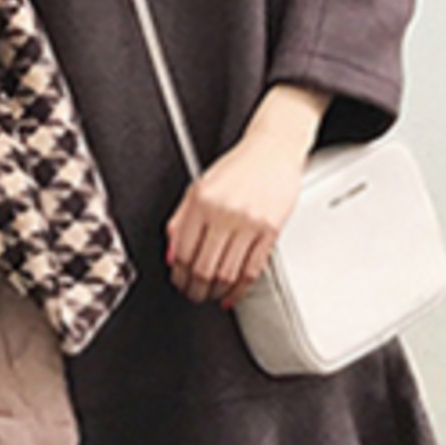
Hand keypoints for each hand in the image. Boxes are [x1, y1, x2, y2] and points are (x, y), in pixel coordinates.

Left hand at [165, 84, 327, 307]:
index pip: (183, 251)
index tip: (178, 281)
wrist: (273, 149)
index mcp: (201, 200)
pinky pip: (252, 269)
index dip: (178, 274)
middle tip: (193, 294)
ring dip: (216, 292)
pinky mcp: (271, 230)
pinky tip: (233, 292)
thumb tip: (172, 254)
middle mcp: (223, 211)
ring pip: (228, 273)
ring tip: (211, 295)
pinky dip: (241, 288)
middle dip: (195, 289)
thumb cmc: (238, 166)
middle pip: (204, 267)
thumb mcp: (199, 186)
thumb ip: (181, 220)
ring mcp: (248, 222)